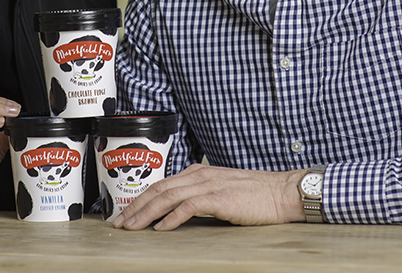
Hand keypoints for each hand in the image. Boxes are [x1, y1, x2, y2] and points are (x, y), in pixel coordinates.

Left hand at [111, 164, 305, 230]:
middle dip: (135, 206)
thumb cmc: (257, 195)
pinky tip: (160, 228)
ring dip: (146, 213)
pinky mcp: (219, 198)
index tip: (126, 213)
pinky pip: (188, 207)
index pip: (161, 184)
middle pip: (158, 189)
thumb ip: (201, 195)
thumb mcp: (222, 190)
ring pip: (167, 197)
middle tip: (119, 222)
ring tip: (132, 227)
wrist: (283, 192)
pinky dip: (171, 217)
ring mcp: (209, 185)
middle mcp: (199, 175)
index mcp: (198, 172)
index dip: (140, 199)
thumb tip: (180, 210)